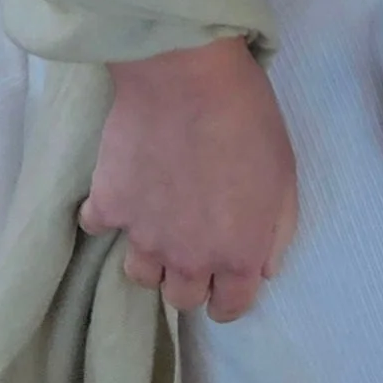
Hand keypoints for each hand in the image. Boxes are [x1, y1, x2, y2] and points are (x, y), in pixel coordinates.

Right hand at [77, 33, 298, 322]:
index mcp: (236, 256)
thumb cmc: (246, 118)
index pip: (229, 308)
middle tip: (190, 237)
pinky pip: (97, 225)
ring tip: (154, 218)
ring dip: (149, 254)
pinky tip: (120, 188)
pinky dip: (106, 213)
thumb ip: (276, 233)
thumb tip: (261, 268)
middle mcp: (188, 258)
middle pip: (182, 297)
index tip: (223, 275)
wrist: (186, 73)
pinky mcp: (107, 203)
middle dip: (189, 275)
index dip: (228, 295)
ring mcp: (143, 235)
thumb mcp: (285, 177)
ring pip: (140, 274)